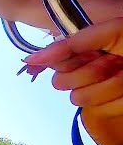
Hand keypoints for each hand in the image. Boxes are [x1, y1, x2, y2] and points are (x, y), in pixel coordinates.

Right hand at [24, 18, 122, 144]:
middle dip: (91, 72)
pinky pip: (101, 110)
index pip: (56, 58)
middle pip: (62, 82)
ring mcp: (99, 91)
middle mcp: (88, 69)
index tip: (70, 57)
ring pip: (80, 98)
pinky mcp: (111, 108)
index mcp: (87, 48)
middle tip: (116, 62)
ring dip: (109, 86)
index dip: (65, 59)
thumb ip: (71, 44)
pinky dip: (120, 101)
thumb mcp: (112, 33)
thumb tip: (31, 59)